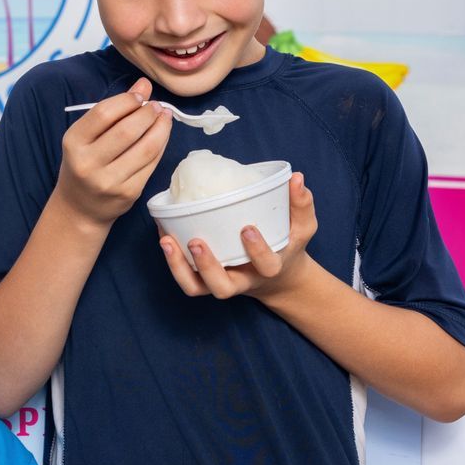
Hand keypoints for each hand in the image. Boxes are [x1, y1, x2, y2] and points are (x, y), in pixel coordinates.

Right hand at [55, 77, 172, 225]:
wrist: (80, 208)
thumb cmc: (84, 164)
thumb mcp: (85, 137)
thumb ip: (113, 111)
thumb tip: (143, 85)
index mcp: (73, 143)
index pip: (104, 113)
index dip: (127, 100)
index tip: (140, 94)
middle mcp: (88, 163)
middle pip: (127, 130)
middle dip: (148, 113)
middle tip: (156, 106)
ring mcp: (109, 181)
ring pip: (146, 148)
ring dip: (161, 127)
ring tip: (164, 117)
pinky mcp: (128, 193)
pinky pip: (151, 163)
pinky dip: (161, 145)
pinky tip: (161, 136)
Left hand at [159, 172, 318, 300]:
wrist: (276, 277)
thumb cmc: (287, 246)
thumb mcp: (302, 228)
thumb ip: (301, 204)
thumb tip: (297, 178)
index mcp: (269, 269)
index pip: (266, 266)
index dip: (257, 251)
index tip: (247, 229)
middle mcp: (241, 281)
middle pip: (222, 287)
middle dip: (208, 267)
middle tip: (197, 242)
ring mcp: (220, 283)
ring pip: (196, 287)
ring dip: (179, 267)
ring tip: (167, 241)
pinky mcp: (204, 280)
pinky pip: (185, 279)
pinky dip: (171, 262)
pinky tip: (163, 235)